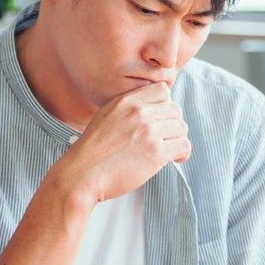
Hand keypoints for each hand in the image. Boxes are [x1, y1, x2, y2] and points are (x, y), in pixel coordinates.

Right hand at [54, 82, 189, 203]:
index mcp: (126, 101)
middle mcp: (139, 112)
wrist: (81, 175)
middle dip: (172, 124)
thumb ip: (128, 108)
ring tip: (169, 150)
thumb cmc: (92, 151)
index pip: (163, 90)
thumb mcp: (105, 116)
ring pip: (181, 128)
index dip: (165, 105)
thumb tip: (152, 108)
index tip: (161, 119)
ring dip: (177, 139)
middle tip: (166, 138)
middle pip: (175, 110)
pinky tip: (175, 159)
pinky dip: (182, 153)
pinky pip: (183, 146)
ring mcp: (148, 132)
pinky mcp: (156, 153)